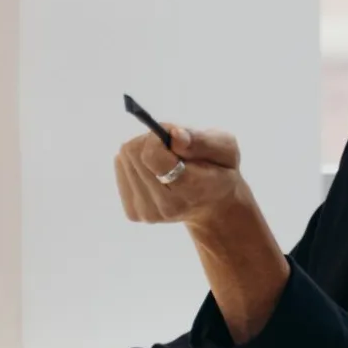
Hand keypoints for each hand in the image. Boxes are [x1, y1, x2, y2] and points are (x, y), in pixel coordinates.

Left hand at [115, 124, 246, 227]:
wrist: (212, 206)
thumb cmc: (220, 170)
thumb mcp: (226, 149)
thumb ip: (202, 141)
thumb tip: (174, 136)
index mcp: (192, 190)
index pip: (153, 156)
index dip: (158, 137)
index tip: (172, 135)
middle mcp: (166, 207)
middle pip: (134, 154)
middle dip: (150, 141)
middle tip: (171, 147)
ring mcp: (147, 213)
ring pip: (124, 159)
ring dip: (142, 150)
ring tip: (166, 159)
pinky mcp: (134, 213)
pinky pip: (121, 170)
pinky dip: (135, 163)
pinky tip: (154, 170)